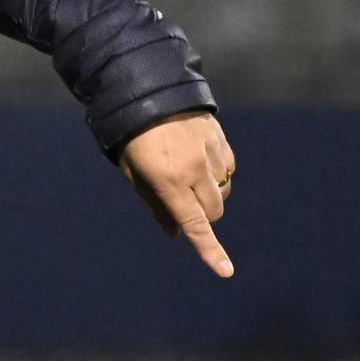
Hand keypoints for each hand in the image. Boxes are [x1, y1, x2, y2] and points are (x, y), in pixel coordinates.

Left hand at [116, 109, 236, 277]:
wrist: (146, 89)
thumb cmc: (131, 136)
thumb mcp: (132, 172)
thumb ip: (154, 204)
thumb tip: (175, 234)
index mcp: (168, 180)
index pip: (193, 224)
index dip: (209, 250)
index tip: (225, 271)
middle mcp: (193, 169)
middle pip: (213, 211)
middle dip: (202, 215)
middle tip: (182, 201)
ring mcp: (210, 152)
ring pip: (223, 190)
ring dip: (210, 193)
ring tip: (186, 173)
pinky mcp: (219, 138)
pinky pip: (228, 168)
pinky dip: (218, 172)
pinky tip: (199, 158)